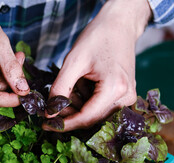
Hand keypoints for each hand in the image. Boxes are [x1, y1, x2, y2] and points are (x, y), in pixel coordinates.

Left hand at [44, 0, 150, 130]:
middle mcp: (126, 98)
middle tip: (52, 105)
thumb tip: (50, 113)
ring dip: (77, 107)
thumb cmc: (98, 38)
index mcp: (115, 89)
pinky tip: (79, 87)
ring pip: (95, 114)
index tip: (46, 124)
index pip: (86, 118)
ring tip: (69, 87)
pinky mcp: (124, 95)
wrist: (120, 25)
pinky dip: (85, 101)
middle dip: (69, 114)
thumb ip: (60, 88)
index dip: (64, 124)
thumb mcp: (74, 61)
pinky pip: (101, 107)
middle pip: (91, 118)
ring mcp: (127, 97)